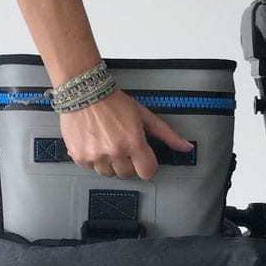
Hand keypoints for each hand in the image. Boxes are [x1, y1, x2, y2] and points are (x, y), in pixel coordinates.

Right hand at [59, 89, 193, 179]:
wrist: (84, 92)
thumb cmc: (113, 102)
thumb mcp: (144, 115)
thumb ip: (166, 134)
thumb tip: (186, 147)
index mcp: (133, 142)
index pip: (147, 172)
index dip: (147, 165)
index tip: (142, 157)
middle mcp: (115, 152)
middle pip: (127, 174)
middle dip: (128, 162)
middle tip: (122, 145)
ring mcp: (96, 156)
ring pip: (109, 173)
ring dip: (110, 163)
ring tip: (107, 143)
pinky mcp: (79, 157)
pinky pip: (91, 168)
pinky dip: (93, 160)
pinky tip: (94, 143)